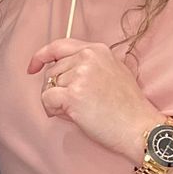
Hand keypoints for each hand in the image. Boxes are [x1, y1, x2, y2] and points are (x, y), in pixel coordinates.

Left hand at [27, 36, 158, 159]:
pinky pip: (47, 99)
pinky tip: (70, 116)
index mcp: (97, 50)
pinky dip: (52, 110)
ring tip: (79, 111)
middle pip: (52, 71)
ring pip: (48, 86)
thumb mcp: (114, 72)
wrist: (140, 127)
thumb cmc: (128, 108)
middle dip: (57, 89)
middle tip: (75, 105)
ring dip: (57, 102)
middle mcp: (87, 57)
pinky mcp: (73, 94)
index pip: (59, 46)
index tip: (33, 67)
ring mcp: (80, 74)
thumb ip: (90, 66)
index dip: (42, 56)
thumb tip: (62, 72)